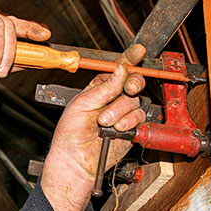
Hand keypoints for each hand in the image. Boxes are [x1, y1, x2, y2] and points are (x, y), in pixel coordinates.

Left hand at [41, 44, 145, 210]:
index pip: (118, 69)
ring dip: (120, 110)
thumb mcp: (81, 105)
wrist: (75, 159)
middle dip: (131, 84)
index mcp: (99, 88)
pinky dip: (129, 121)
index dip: (129, 59)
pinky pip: (139, 117)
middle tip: (127, 88)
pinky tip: (117, 129)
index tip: (138, 51)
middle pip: (133, 82)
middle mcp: (113, 99)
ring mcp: (123, 113)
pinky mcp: (131, 128)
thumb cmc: (71, 134)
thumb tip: (120, 71)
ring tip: (104, 123)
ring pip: (134, 101)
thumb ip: (103, 88)